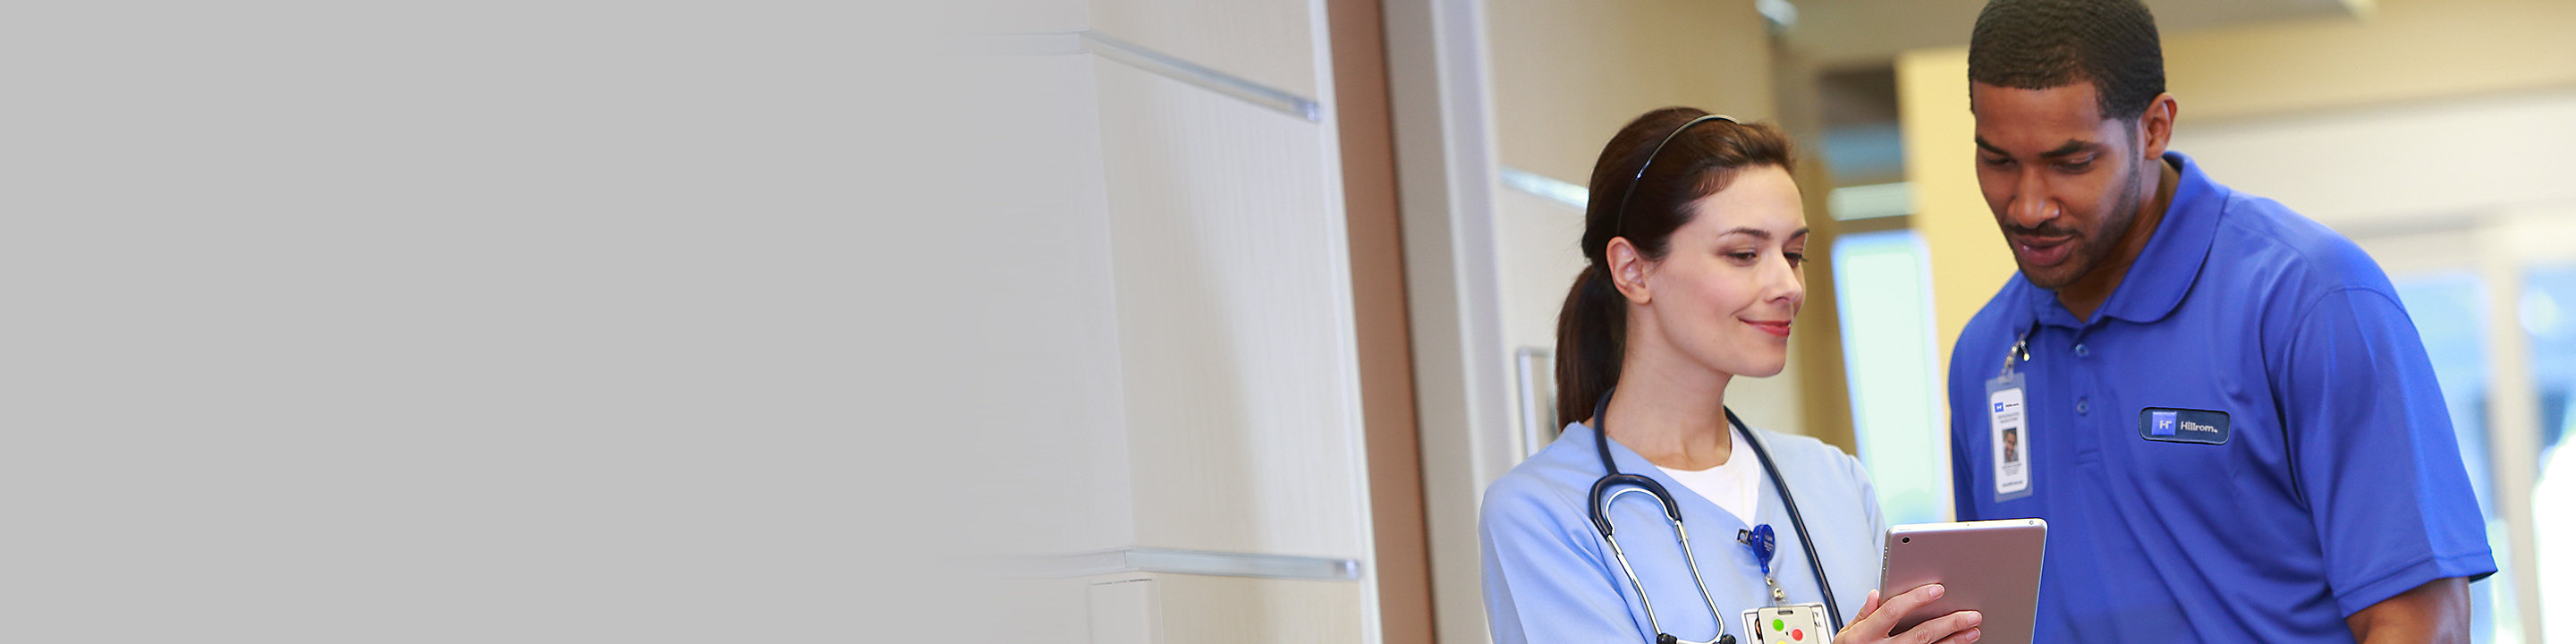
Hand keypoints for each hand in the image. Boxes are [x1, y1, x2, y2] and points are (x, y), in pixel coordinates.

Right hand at [1832, 584, 1981, 643]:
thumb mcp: (1845, 634)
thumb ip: (1863, 615)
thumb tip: (1877, 596)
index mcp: (1864, 636)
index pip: (1892, 611)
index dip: (1916, 599)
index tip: (1937, 590)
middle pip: (1921, 634)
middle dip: (1948, 623)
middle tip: (1970, 614)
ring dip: (1954, 640)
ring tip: (1972, 629)